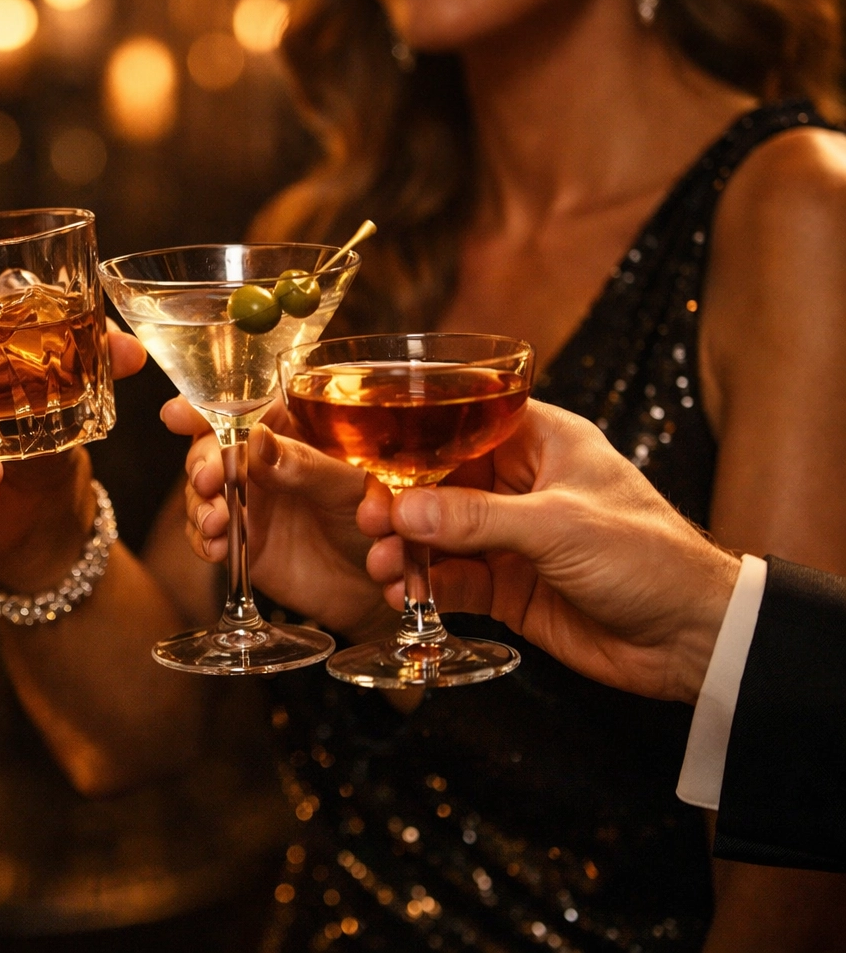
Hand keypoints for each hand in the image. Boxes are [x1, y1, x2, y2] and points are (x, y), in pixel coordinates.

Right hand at [164, 398, 391, 639]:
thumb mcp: (348, 486)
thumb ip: (303, 465)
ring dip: (199, 504)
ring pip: (203, 491)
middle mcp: (262, 462)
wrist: (380, 585)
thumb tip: (256, 441)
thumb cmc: (380, 523)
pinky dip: (204, 540)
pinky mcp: (242, 541)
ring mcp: (249, 501)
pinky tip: (216, 547)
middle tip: (207, 480)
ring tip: (216, 521)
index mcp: (291, 431)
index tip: (178, 414)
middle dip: (201, 462)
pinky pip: (208, 535)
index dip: (204, 406)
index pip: (242, 405)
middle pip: (212, 447)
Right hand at [357, 400, 738, 703]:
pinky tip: (403, 596)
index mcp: (543, 442)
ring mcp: (513, 538)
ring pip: (439, 535)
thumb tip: (406, 510)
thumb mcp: (558, 526)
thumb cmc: (649, 558)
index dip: (414, 442)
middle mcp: (522, 485)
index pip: (463, 426)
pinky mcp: (510, 586)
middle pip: (440, 483)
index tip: (374, 463)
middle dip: (400, 505)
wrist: (692, 639)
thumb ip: (476, 519)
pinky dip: (426, 587)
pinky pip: (453, 580)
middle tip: (370, 524)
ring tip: (384, 569)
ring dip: (407, 551)